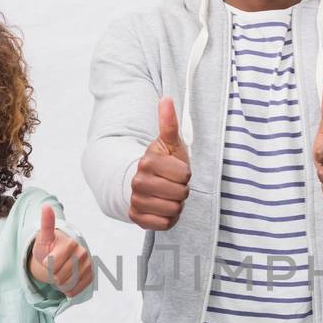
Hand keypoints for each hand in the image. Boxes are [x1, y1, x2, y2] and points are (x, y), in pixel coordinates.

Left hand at [30, 204, 92, 296]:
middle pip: (60, 275)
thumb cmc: (48, 247)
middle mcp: (83, 253)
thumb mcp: (43, 237)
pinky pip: (77, 289)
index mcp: (71, 243)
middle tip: (52, 268)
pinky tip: (66, 283)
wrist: (59, 256)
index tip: (47, 258)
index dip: (46, 264)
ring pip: (68, 284)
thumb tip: (46, 206)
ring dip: (59, 283)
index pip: (53, 263)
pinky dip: (68, 290)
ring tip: (58, 274)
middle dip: (52, 275)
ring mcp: (88, 265)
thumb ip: (46, 224)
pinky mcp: (91, 275)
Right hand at [129, 98, 190, 229]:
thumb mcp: (170, 143)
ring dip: (176, 205)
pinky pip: (165, 223)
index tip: (177, 171)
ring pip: (173, 209)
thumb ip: (169, 123)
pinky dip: (169, 218)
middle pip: (180, 194)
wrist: (147, 183)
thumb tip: (166, 98)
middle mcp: (138, 182)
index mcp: (147, 162)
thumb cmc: (164, 163)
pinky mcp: (137, 217)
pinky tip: (163, 208)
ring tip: (169, 196)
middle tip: (174, 185)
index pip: (184, 175)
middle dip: (182, 191)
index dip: (185, 174)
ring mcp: (136, 200)